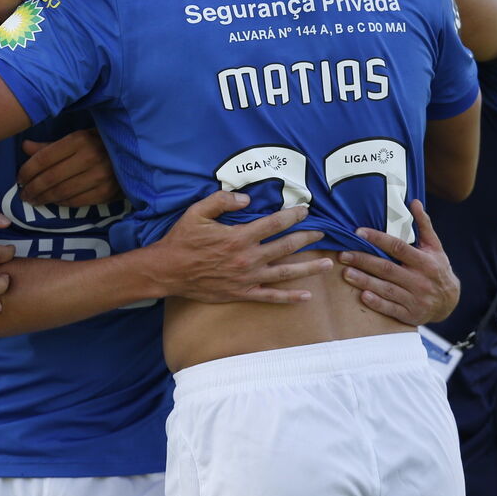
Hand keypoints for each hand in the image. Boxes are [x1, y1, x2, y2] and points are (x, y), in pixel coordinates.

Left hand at [19, 129, 120, 206]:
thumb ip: (51, 146)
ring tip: (34, 201)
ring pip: (62, 192)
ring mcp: (100, 176)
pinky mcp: (107, 192)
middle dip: (33, 188)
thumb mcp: (77, 137)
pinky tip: (54, 202)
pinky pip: (77, 201)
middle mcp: (89, 157)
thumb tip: (24, 147)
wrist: (135, 155)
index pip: (44, 158)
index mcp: (79, 139)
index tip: (20, 178)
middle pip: (51, 178)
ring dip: (44, 199)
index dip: (28, 170)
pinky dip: (62, 204)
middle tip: (23, 195)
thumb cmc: (101, 143)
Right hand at [147, 192, 330, 303]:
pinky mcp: (242, 293)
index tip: (305, 211)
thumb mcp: (197, 212)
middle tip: (322, 233)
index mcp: (239, 237)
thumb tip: (247, 198)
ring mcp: (247, 278)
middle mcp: (248, 258)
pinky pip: (270, 296)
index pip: (274, 224)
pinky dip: (289, 297)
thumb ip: (222, 200)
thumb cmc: (182, 240)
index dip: (292, 216)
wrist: (168, 271)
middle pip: (285, 246)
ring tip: (328, 265)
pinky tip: (306, 296)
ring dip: (308, 268)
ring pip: (285, 272)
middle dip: (306, 238)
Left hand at [338, 200, 459, 324]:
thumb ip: (424, 225)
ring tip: (346, 273)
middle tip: (343, 255)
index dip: (378, 239)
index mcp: (425, 261)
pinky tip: (363, 295)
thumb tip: (414, 202)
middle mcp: (420, 280)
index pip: (398, 247)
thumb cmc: (437, 268)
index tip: (358, 232)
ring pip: (386, 289)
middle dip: (363, 261)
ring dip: (365, 281)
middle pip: (387, 269)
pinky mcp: (411, 314)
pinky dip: (377, 303)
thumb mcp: (434, 247)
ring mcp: (416, 299)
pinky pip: (392, 309)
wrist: (450, 301)